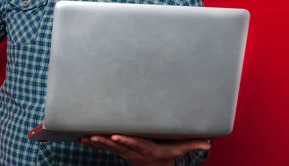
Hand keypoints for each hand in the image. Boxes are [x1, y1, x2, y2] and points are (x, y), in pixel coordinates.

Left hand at [80, 135, 210, 165]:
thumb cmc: (165, 154)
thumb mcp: (178, 149)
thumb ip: (191, 144)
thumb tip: (207, 142)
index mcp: (145, 148)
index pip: (134, 143)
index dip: (125, 140)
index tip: (117, 136)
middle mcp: (132, 151)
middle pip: (117, 146)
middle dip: (105, 140)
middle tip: (94, 135)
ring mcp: (123, 152)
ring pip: (107, 147)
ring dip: (95, 142)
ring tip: (84, 137)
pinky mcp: (117, 150)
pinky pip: (102, 146)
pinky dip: (92, 142)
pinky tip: (81, 138)